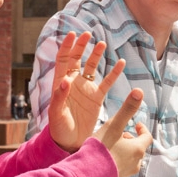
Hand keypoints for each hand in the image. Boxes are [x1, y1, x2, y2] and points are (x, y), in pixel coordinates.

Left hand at [48, 32, 126, 151]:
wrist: (70, 142)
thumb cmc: (58, 128)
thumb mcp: (56, 113)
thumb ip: (60, 96)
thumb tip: (66, 80)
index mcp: (61, 83)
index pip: (63, 60)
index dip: (67, 46)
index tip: (72, 34)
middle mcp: (74, 83)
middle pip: (77, 59)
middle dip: (81, 46)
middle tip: (87, 34)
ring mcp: (86, 89)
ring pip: (92, 67)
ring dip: (96, 55)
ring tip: (102, 44)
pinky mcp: (96, 98)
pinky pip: (106, 83)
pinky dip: (114, 73)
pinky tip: (121, 63)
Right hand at [93, 88, 152, 176]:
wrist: (88, 174)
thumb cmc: (101, 148)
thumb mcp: (114, 125)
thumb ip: (127, 109)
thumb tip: (140, 91)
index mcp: (138, 149)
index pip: (147, 137)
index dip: (142, 129)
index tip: (136, 124)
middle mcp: (136, 163)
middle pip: (139, 148)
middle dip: (131, 140)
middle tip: (120, 134)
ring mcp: (127, 173)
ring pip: (131, 160)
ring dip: (125, 151)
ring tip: (112, 146)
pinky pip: (121, 169)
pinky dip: (117, 161)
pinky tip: (105, 158)